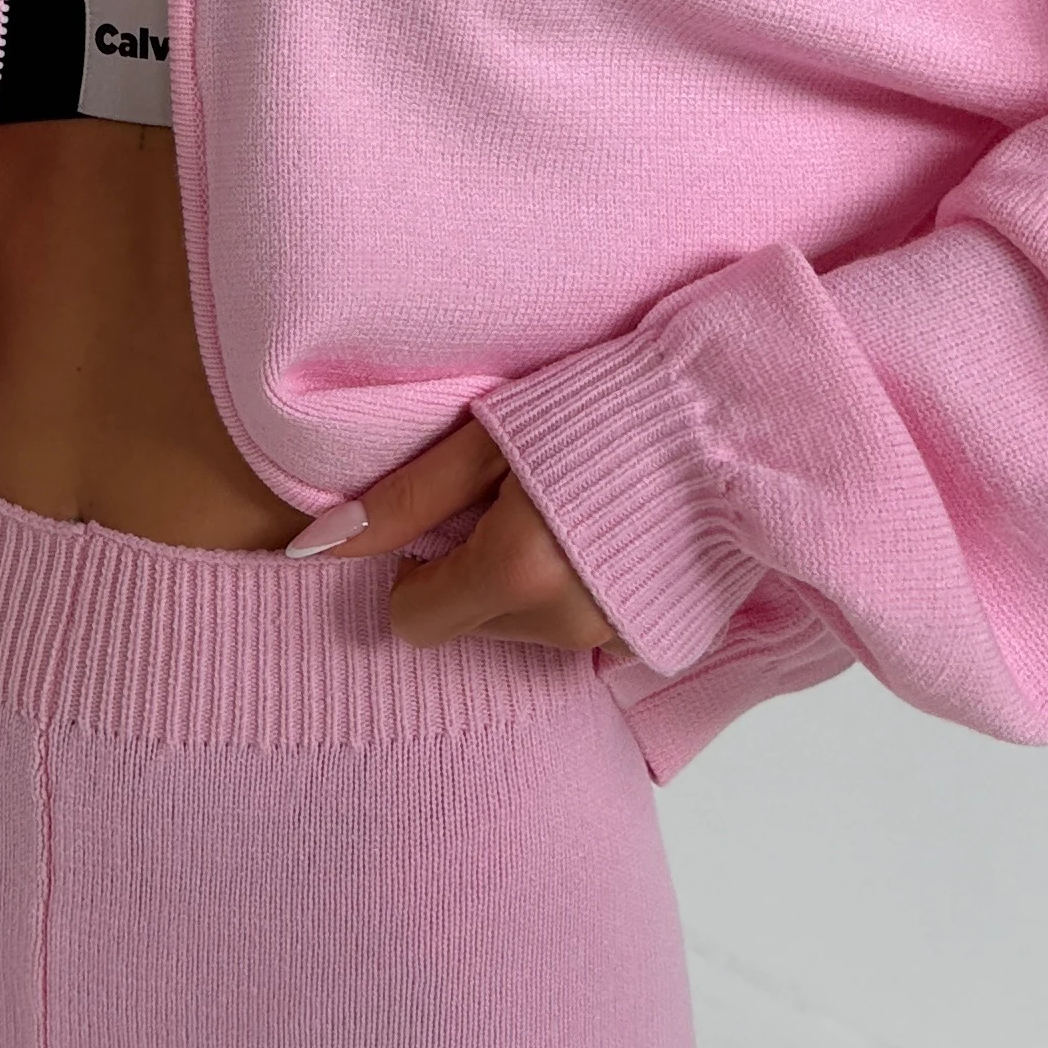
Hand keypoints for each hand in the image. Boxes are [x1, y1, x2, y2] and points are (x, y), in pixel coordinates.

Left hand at [302, 416, 631, 656]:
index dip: (420, 569)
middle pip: (473, 626)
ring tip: (573, 513)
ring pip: (529, 632)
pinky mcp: (657, 640)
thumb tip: (314, 549)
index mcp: (513, 575)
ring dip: (532, 585)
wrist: (733, 412)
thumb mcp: (489, 437)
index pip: (415, 621)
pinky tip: (612, 539)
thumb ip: (402, 502)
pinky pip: (585, 633)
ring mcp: (616, 640)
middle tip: (520, 502)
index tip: (453, 519)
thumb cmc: (605, 406)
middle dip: (478, 574)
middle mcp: (564, 626)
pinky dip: (584, 595)